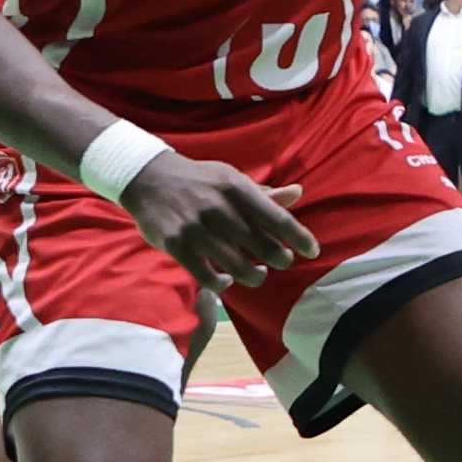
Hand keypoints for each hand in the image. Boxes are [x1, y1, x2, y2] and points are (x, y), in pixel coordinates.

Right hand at [123, 146, 309, 292]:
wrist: (149, 177)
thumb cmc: (200, 179)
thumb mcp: (232, 179)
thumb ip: (264, 193)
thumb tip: (299, 194)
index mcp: (238, 189)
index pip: (280, 220)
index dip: (301, 239)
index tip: (312, 251)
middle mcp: (221, 210)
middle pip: (265, 249)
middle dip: (280, 260)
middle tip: (281, 262)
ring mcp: (199, 230)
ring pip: (240, 269)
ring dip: (255, 276)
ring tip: (256, 274)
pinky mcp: (178, 246)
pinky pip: (209, 278)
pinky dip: (223, 284)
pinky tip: (226, 281)